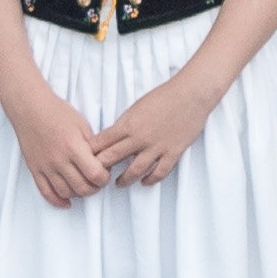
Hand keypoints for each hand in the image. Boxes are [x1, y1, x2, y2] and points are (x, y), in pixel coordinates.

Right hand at [0, 78, 119, 205]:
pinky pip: (46, 192)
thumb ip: (93, 145)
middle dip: (94, 188)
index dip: (104, 178)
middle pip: (82, 187)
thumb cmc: (56, 112)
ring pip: (65, 192)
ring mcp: (46, 166)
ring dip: (78, 193)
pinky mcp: (35, 169)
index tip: (105, 173)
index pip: (95, 174)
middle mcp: (59, 160)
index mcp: (74, 147)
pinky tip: (66, 200)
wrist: (30, 108)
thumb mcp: (82, 125)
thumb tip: (103, 161)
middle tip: (97, 181)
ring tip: (83, 186)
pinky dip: (57, 200)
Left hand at [96, 73, 222, 189]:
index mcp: (128, 124)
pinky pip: (158, 172)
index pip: (101, 142)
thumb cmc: (165, 95)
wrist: (192, 94)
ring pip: (134, 171)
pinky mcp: (172, 152)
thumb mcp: (137, 106)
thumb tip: (113, 136)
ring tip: (118, 183)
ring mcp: (156, 147)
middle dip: (101, 169)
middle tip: (95, 175)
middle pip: (112, 158)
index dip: (90, 153)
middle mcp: (139, 138)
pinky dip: (150, 180)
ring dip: (123, 180)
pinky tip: (144, 181)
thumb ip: (125, 123)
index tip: (85, 159)